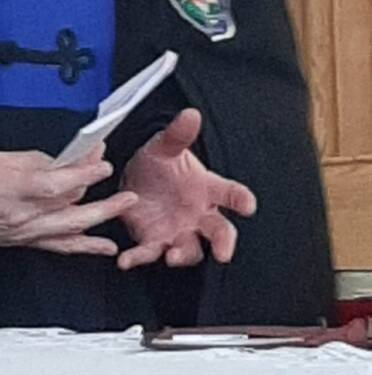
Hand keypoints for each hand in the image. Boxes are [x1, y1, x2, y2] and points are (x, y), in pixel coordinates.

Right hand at [0, 145, 136, 255]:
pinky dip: (85, 246)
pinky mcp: (28, 241)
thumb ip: (33, 160)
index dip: (82, 173)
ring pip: (72, 227)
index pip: (56, 182)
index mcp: (14, 187)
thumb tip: (59, 160)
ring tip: (124, 206)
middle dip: (98, 190)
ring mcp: (28, 231)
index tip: (100, 161)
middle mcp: (24, 214)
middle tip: (116, 177)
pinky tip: (104, 246)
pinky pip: (61, 246)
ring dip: (102, 216)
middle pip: (70, 204)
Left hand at [117, 108, 256, 269]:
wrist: (134, 180)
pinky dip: (138, 258)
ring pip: (190, 250)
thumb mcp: (165, 147)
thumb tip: (191, 114)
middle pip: (219, 231)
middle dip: (224, 243)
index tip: (248, 205)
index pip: (230, 193)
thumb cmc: (160, 165)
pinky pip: (149, 253)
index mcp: (206, 189)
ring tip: (172, 256)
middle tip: (224, 252)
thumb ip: (178, 134)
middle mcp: (198, 215)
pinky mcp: (154, 242)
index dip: (241, 200)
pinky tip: (126, 260)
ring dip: (182, 254)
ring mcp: (178, 232)